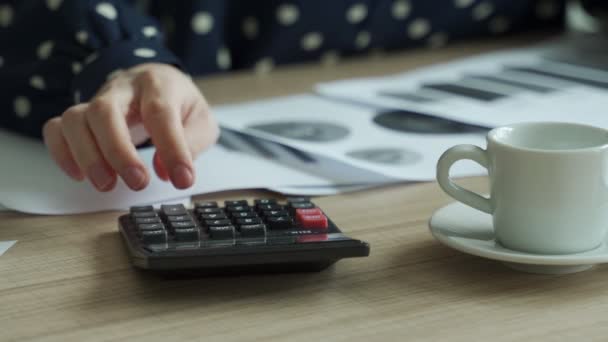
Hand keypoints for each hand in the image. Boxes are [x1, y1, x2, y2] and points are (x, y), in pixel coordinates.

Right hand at [43, 63, 218, 191]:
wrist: (155, 82)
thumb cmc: (179, 104)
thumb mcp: (201, 120)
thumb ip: (192, 143)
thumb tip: (165, 170)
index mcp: (158, 85)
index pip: (161, 113)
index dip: (172, 149)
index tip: (182, 179)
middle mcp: (122, 88)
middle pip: (105, 112)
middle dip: (118, 152)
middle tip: (137, 183)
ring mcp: (96, 100)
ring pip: (75, 120)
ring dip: (88, 157)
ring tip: (107, 184)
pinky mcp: (80, 116)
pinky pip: (56, 129)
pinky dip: (62, 153)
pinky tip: (80, 175)